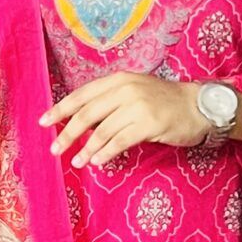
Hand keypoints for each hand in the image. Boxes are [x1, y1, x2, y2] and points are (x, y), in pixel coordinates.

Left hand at [39, 71, 211, 167]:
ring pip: (102, 130)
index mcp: (118, 79)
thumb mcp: (134, 93)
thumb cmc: (164, 102)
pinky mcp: (149, 123)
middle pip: (87, 113)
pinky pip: (119, 141)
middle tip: (55, 148)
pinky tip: (97, 161)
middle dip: (67, 133)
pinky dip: (105, 153)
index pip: (82, 94)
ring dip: (86, 148)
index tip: (44, 122)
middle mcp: (125, 89)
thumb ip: (110, 103)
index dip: (61, 109)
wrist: (198, 106)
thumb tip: (81, 125)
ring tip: (77, 161)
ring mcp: (137, 105)